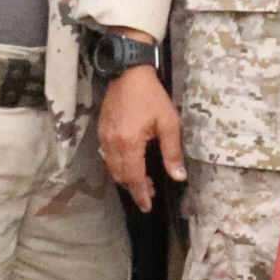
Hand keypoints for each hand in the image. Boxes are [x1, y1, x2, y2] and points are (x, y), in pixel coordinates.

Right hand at [97, 61, 185, 209]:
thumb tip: (179, 176)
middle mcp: (113, 143)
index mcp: (129, 143)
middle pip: (121, 176)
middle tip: (149, 193)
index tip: (147, 206)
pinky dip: (118, 166)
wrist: (128, 73)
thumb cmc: (152, 97)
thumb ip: (172, 152)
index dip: (141, 194)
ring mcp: (104, 137)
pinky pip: (107, 156)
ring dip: (126, 178)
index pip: (134, 177)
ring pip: (112, 167)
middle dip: (134, 188)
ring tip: (143, 182)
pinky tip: (131, 165)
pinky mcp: (101, 131)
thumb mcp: (169, 123)